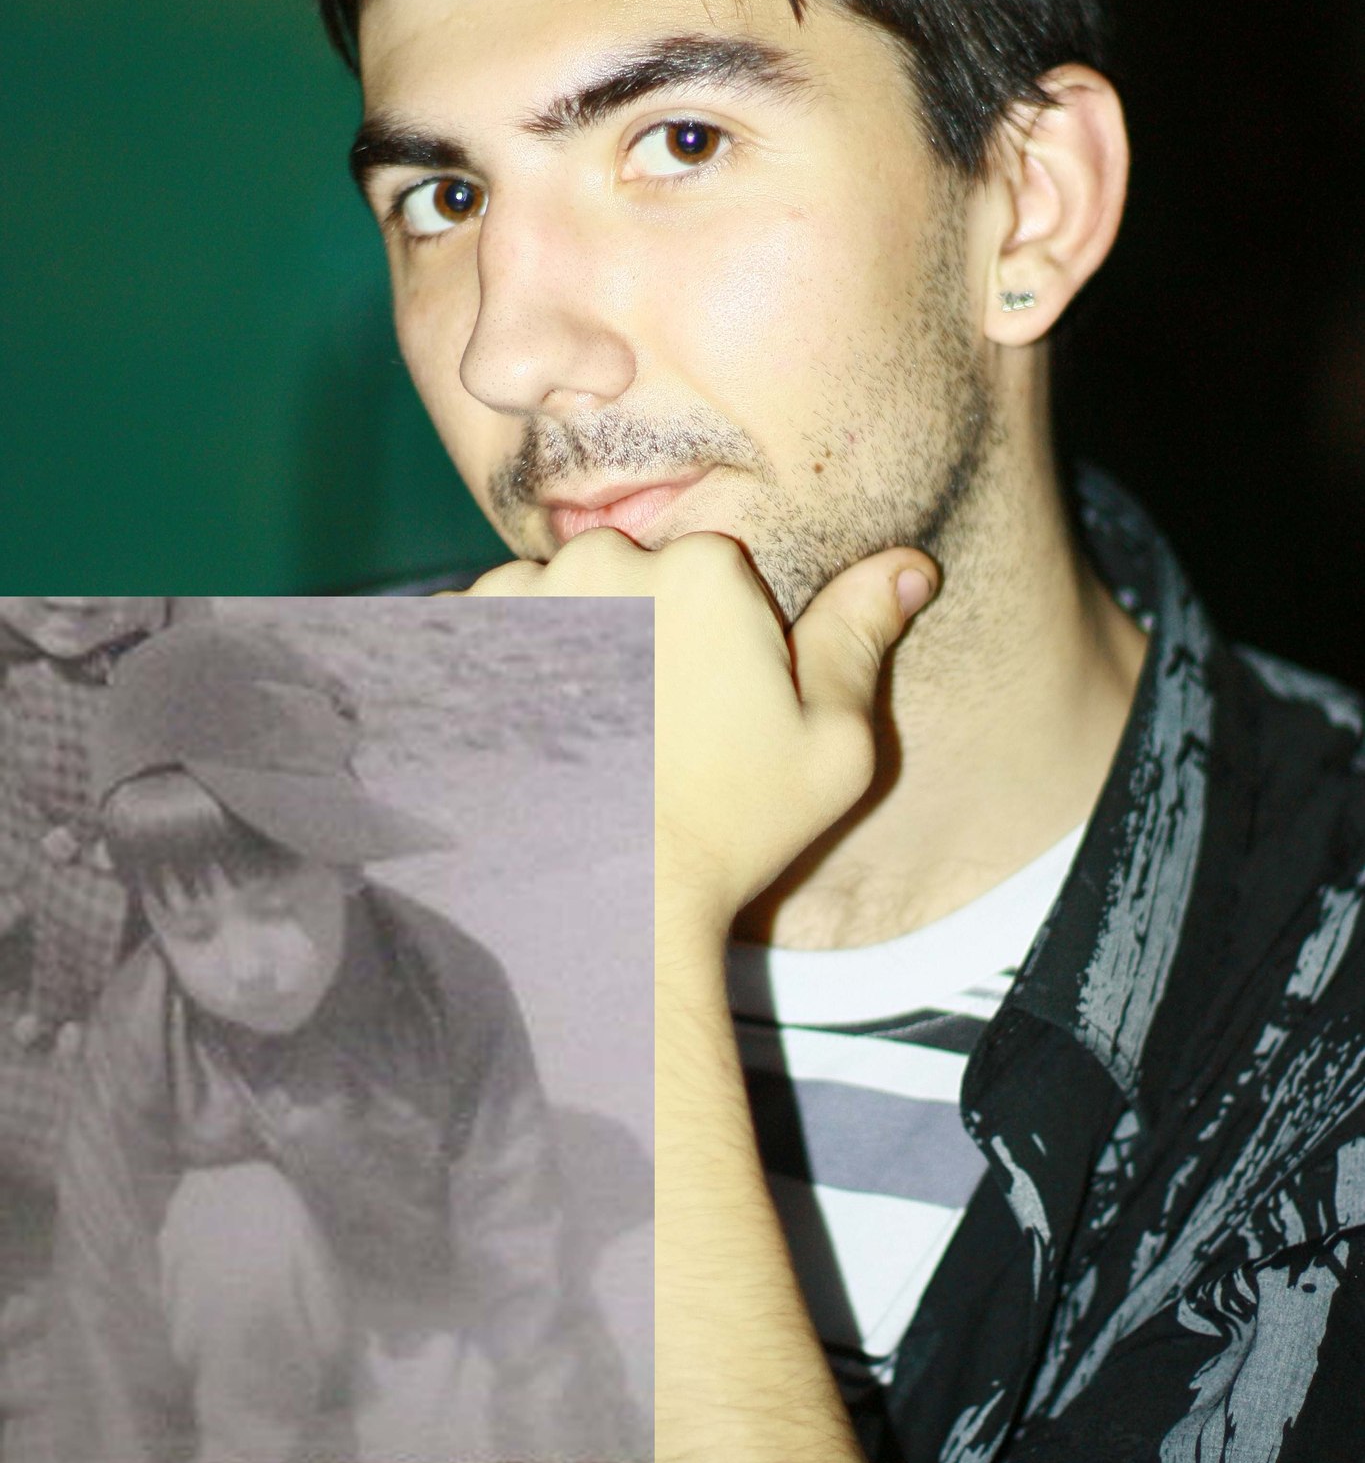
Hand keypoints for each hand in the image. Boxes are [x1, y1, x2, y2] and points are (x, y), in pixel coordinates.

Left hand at [465, 528, 937, 938]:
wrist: (589, 904)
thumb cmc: (723, 829)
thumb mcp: (829, 744)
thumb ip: (860, 637)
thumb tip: (911, 564)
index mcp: (700, 568)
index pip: (711, 572)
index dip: (718, 641)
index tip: (710, 708)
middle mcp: (599, 558)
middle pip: (627, 574)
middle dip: (636, 630)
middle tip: (647, 729)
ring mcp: (514, 594)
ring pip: (555, 598)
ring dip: (565, 645)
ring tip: (583, 741)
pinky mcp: (445, 636)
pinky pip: (483, 629)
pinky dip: (500, 671)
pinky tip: (523, 740)